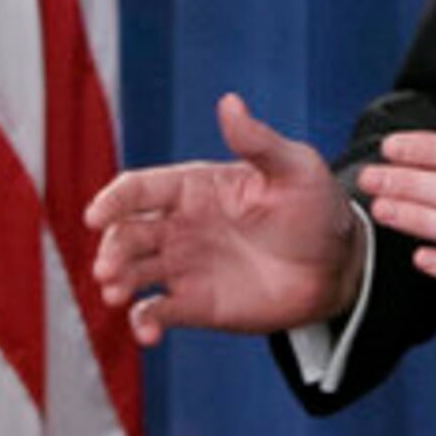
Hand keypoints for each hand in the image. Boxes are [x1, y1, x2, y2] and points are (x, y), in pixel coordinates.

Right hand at [85, 94, 364, 344]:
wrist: (339, 267)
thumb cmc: (317, 209)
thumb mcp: (295, 169)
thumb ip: (258, 142)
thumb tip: (229, 102)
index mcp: (195, 187)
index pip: (140, 188)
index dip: (113, 199)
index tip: (97, 215)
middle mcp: (180, 225)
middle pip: (127, 233)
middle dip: (111, 249)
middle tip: (107, 270)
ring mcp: (184, 266)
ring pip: (133, 272)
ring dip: (117, 283)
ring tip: (116, 295)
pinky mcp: (195, 304)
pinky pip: (157, 312)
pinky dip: (144, 323)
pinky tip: (148, 333)